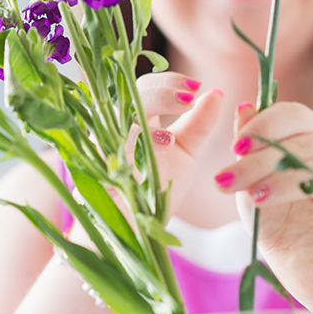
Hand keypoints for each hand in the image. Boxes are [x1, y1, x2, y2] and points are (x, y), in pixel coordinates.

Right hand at [69, 73, 221, 243]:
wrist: (132, 232)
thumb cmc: (152, 190)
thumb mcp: (184, 153)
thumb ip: (199, 123)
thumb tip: (217, 93)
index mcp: (133, 119)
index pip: (143, 86)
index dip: (168, 81)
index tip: (197, 87)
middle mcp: (114, 127)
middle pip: (127, 94)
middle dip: (161, 90)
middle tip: (191, 95)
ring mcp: (102, 148)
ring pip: (117, 114)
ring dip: (150, 107)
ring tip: (183, 109)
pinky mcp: (96, 171)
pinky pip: (110, 148)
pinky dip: (136, 141)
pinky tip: (165, 142)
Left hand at [214, 101, 312, 304]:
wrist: (308, 272)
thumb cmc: (281, 227)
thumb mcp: (253, 187)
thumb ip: (249, 150)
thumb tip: (243, 108)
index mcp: (311, 135)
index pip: (291, 115)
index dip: (262, 127)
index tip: (235, 149)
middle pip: (304, 140)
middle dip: (261, 160)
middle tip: (229, 181)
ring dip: (285, 180)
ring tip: (256, 199)